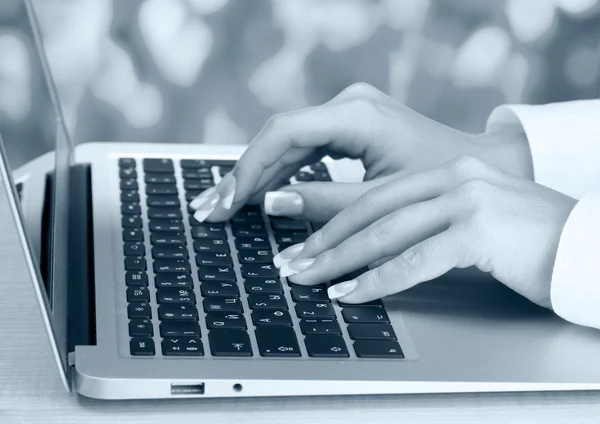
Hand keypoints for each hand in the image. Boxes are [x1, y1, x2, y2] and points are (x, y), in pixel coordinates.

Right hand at [189, 83, 531, 222]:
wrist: (482, 168)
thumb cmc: (440, 187)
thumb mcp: (381, 202)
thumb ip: (323, 204)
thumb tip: (270, 204)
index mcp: (356, 115)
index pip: (282, 135)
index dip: (248, 170)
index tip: (226, 203)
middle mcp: (348, 105)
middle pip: (277, 137)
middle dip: (242, 175)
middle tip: (208, 209)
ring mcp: (348, 114)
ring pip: (286, 143)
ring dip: (255, 175)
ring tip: (223, 205)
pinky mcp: (350, 128)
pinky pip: (303, 149)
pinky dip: (280, 173)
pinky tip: (258, 195)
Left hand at [274, 157, 575, 307]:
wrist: (588, 247)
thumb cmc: (527, 242)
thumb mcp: (469, 222)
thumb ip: (425, 225)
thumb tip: (373, 247)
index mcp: (445, 173)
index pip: (374, 195)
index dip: (331, 218)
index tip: (301, 241)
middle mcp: (452, 178)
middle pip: (369, 209)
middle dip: (323, 239)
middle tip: (290, 262)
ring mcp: (467, 200)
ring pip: (384, 232)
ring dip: (339, 260)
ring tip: (308, 279)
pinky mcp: (480, 230)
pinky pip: (414, 260)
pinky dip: (377, 280)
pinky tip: (350, 294)